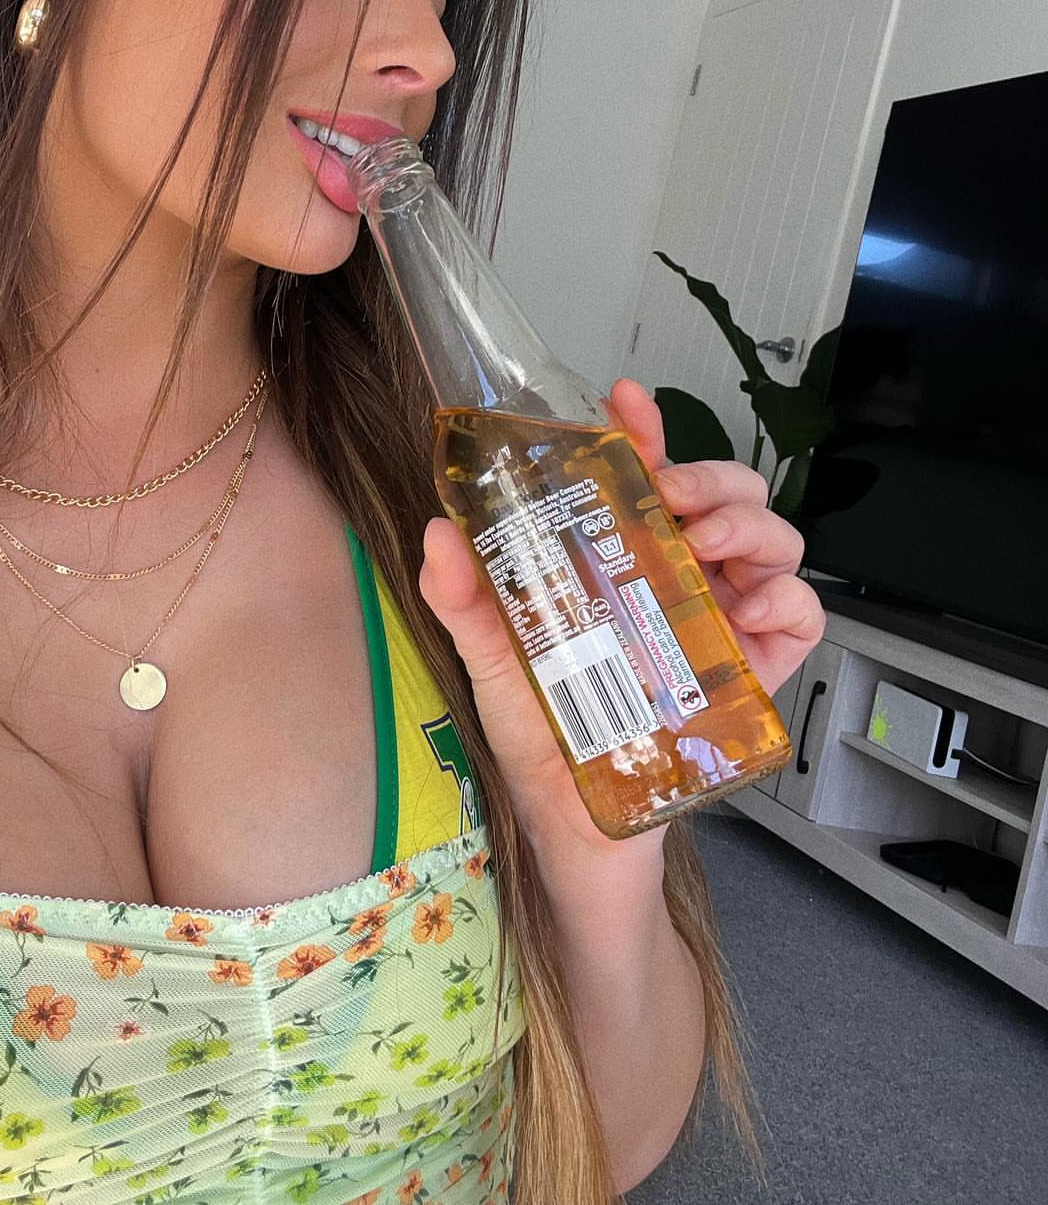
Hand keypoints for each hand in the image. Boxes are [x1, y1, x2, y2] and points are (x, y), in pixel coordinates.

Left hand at [417, 375, 825, 867]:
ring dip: (752, 525)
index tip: (626, 402)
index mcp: (616, 565)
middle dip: (711, 478)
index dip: (641, 431)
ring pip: (770, 540)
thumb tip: (440, 534)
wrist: (582, 839)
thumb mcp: (496, 669)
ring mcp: (720, 624)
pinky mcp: (755, 674)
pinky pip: (801, 618)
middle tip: (676, 499)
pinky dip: (790, 600)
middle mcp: (675, 582)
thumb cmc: (544, 745)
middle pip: (722, 496)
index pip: (638, 478)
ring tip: (711, 543)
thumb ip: (468, 604)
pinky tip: (752, 607)